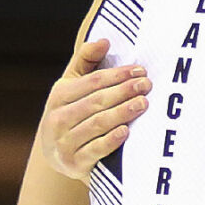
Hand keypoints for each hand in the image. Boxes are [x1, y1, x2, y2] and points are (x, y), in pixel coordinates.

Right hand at [35, 38, 150, 180]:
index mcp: (59, 96)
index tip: (140, 71)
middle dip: (124, 91)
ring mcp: (64, 143)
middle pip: (96, 101)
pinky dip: (110, 140)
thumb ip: (86, 61)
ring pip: (97, 124)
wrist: (59, 156)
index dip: (117, 75)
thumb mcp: (73, 86)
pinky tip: (126, 131)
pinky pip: (95, 150)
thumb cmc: (72, 113)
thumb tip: (104, 40)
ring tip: (143, 104)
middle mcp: (57, 119)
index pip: (92, 82)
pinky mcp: (74, 164)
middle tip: (146, 85)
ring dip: (121, 113)